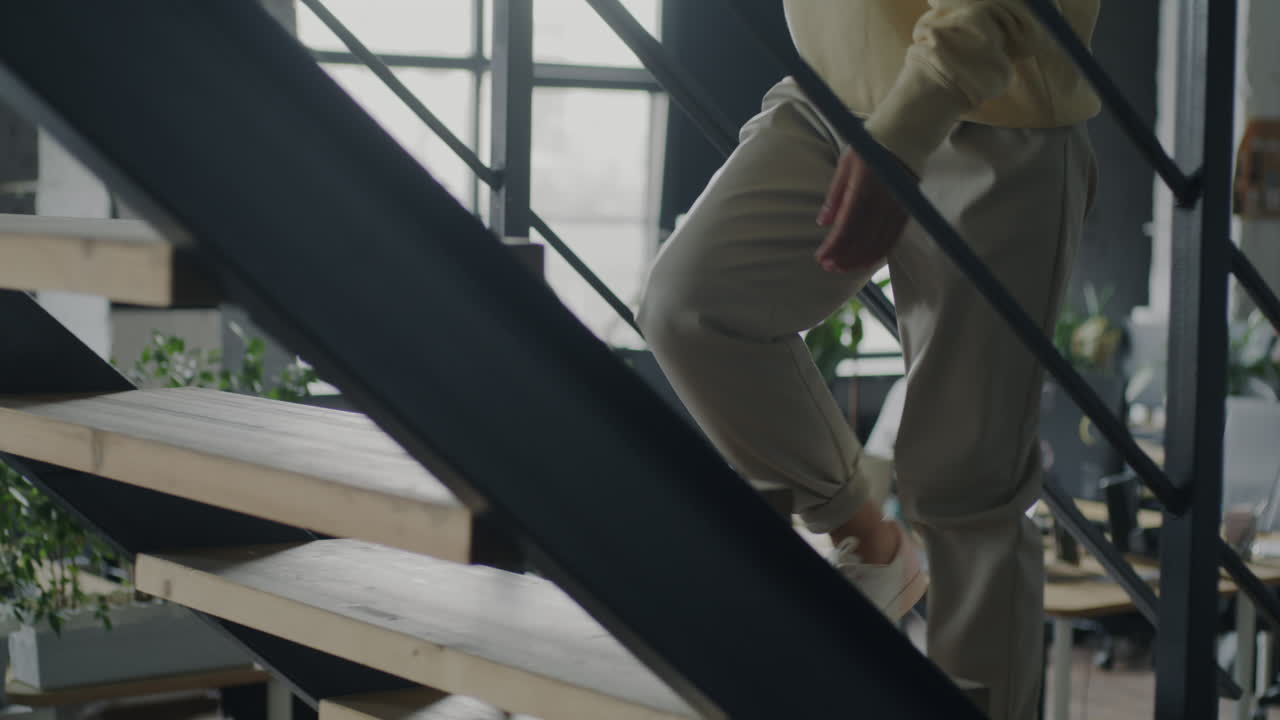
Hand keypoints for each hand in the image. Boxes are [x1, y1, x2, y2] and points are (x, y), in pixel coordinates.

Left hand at [815, 148, 911, 272]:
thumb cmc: (869, 149)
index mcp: (864, 187)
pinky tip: (865, 261)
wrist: (904, 138)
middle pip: (863, 238)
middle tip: (829, 267)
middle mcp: (884, 200)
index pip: (847, 225)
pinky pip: (894, 238)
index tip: (821, 258)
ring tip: (843, 268)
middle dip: (844, 256)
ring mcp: (898, 207)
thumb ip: (835, 196)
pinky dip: (879, 253)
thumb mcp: (845, 165)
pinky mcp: (907, 210)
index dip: (834, 246)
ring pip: (879, 242)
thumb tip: (822, 224)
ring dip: (860, 259)